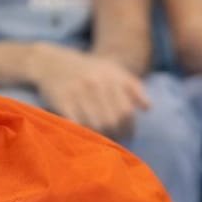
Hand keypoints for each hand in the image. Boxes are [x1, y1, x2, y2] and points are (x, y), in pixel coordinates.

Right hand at [30, 46, 149, 137]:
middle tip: (116, 139)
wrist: (52, 61)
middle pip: (112, 121)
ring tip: (104, 139)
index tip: (129, 134)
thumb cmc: (89, 70)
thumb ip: (134, 87)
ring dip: (102, 137)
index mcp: (110, 77)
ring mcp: (77, 92)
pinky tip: (88, 135)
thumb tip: (148, 108)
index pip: (126, 112)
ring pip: (96, 125)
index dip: (129, 127)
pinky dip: (85, 134)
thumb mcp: (113, 70)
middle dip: (117, 135)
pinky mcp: (61, 100)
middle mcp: (95, 83)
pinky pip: (77, 125)